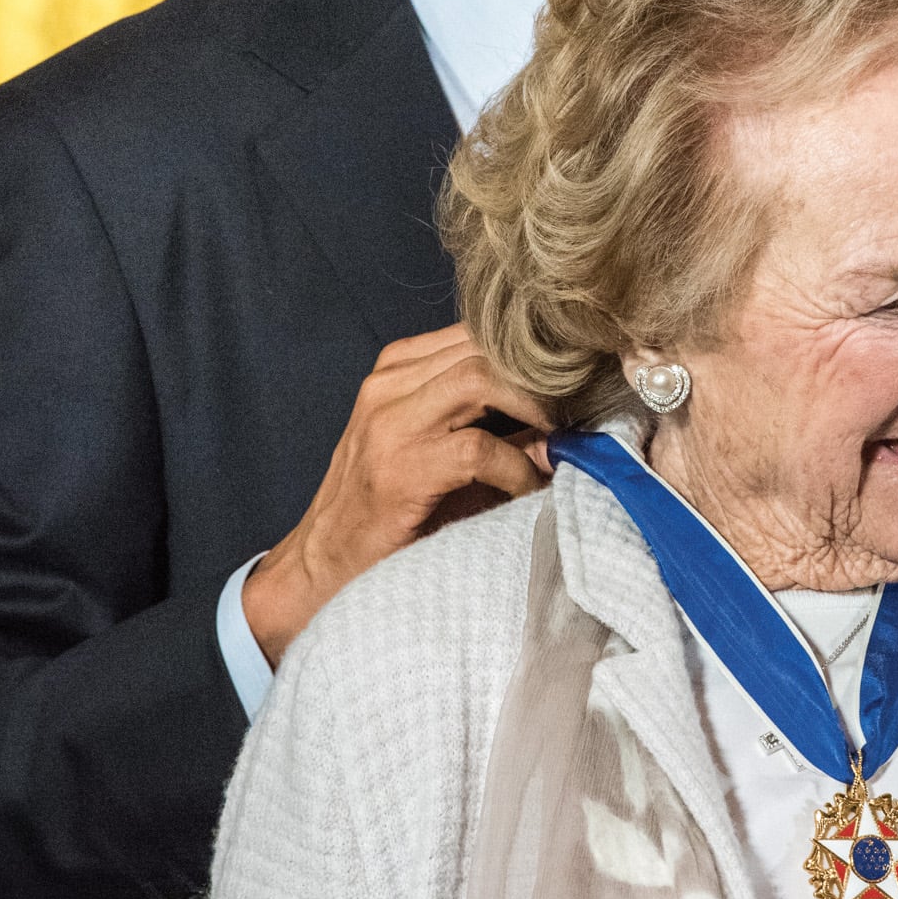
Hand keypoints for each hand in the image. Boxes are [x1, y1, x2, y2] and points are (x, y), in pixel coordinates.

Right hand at [242, 326, 550, 665]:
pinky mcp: (400, 467)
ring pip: (481, 379)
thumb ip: (493, 425)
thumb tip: (568, 420)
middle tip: (575, 414)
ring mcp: (389, 421)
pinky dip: (517, 469)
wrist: (322, 566)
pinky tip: (528, 490)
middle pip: (486, 347)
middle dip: (541, 378)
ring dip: (532, 412)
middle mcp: (390, 383)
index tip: (573, 383)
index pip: (480, 332)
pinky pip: (478, 448)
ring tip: (556, 446)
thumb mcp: (438, 450)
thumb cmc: (388, 511)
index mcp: (399, 369)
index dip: (534, 354)